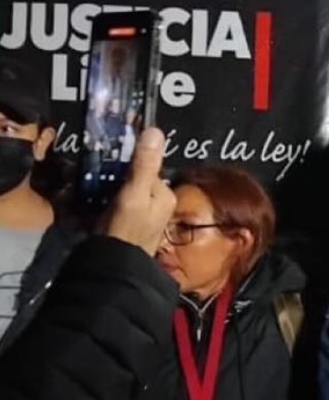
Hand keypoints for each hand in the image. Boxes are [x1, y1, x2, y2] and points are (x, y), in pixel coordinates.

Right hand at [99, 128, 175, 255]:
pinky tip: (93, 200)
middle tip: (96, 169)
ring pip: (126, 190)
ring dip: (110, 186)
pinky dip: (106, 199)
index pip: (148, 167)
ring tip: (92, 184)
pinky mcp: (128, 225)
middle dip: (118, 174)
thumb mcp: (134, 194)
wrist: (112, 267)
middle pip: (137, 178)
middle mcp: (159, 204)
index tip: (108, 154)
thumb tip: (155, 131)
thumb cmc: (125, 229)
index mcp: (165, 195)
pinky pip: (118, 203)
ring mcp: (144, 216)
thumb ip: (144, 165)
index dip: (129, 160)